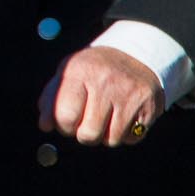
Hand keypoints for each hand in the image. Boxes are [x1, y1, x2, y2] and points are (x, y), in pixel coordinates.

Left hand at [37, 46, 162, 145]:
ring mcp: (129, 94)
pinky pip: (132, 138)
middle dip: (84, 134)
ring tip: (106, 116)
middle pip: (88, 134)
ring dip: (106, 135)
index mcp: (80, 71)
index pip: (65, 116)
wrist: (136, 55)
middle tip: (87, 122)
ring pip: (111, 140)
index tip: (67, 120)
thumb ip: (51, 98)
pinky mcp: (149, 106)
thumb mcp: (69, 73)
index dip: (63, 126)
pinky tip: (124, 116)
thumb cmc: (94, 70)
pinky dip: (125, 134)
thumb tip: (45, 125)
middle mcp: (105, 82)